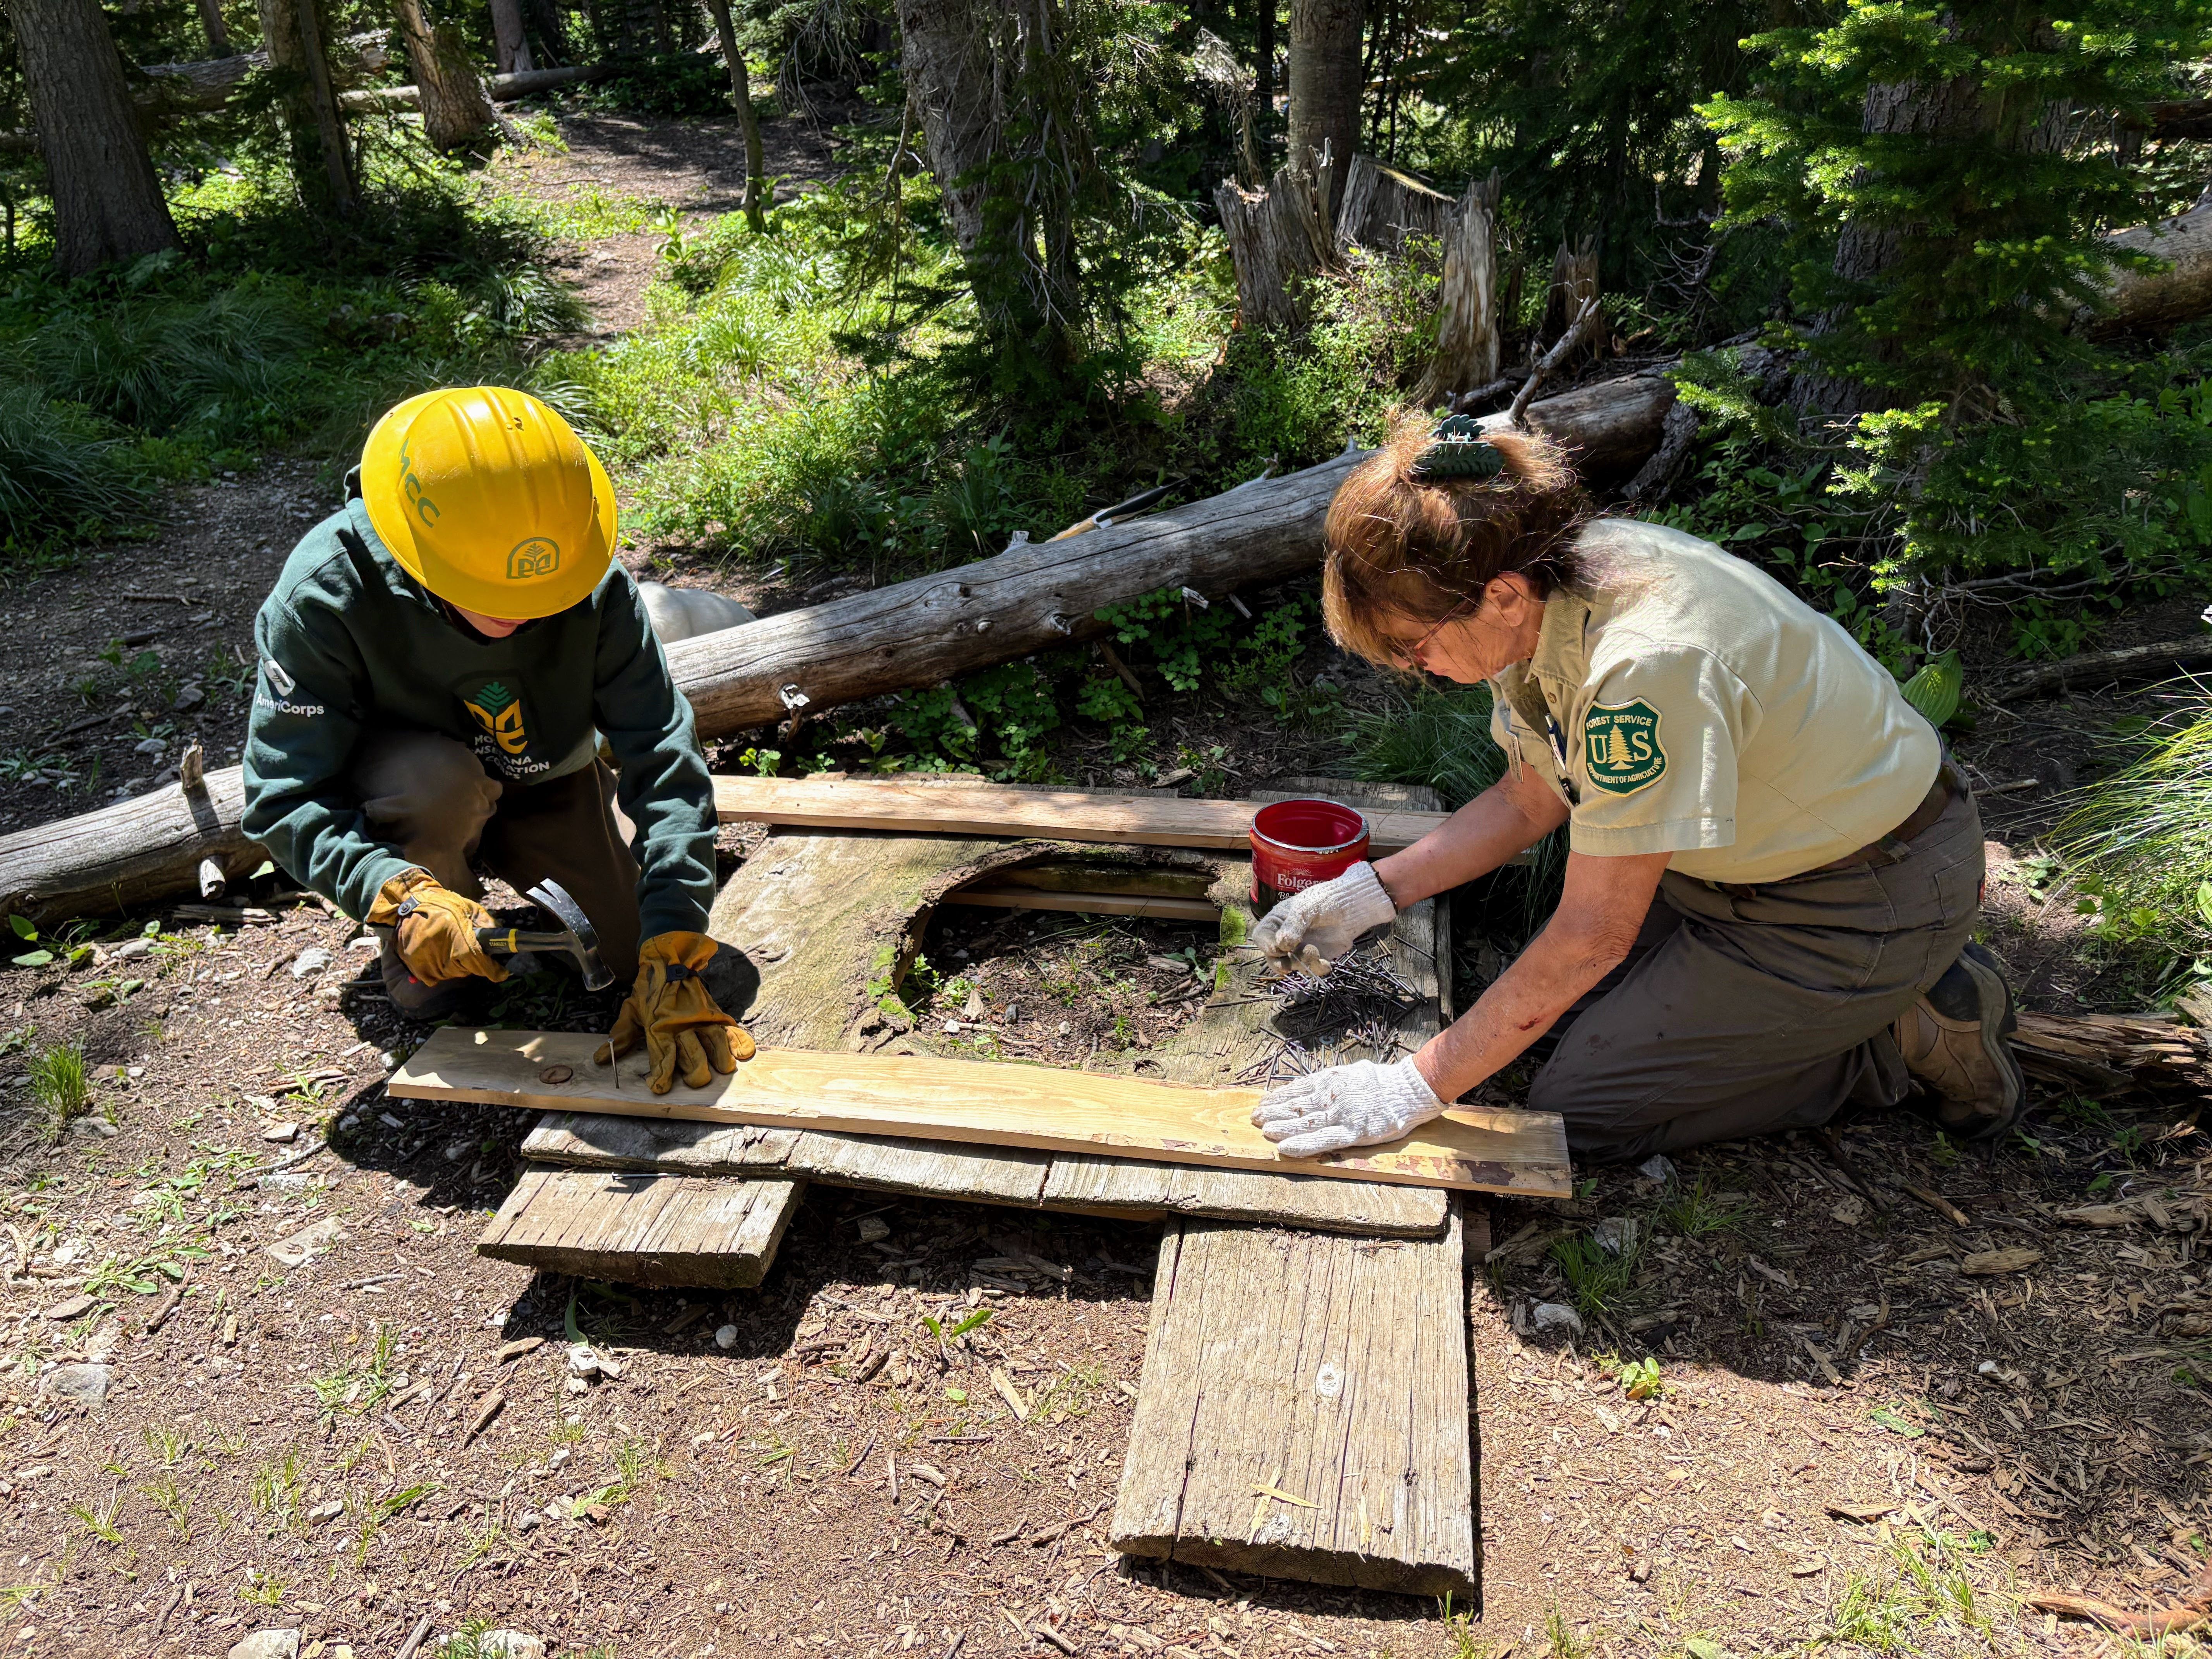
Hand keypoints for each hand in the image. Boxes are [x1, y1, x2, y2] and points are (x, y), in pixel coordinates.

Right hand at [365, 868, 506, 984]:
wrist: (412, 898)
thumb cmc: (445, 903)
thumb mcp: (471, 908)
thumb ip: (487, 924)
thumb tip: (502, 941)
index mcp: (457, 937)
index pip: (479, 964)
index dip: (493, 971)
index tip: (501, 973)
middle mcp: (440, 951)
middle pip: (464, 971)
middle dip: (471, 965)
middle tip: (469, 953)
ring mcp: (423, 958)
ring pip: (448, 975)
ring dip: (454, 968)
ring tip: (451, 951)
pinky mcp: (410, 961)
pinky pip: (430, 978)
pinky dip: (438, 971)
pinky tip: (439, 958)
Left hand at [596, 931, 757, 1093]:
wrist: (669, 958)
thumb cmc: (649, 989)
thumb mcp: (631, 1011)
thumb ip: (621, 1037)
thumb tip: (601, 1060)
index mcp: (660, 1028)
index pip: (663, 1058)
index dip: (662, 1076)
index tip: (660, 1088)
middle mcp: (682, 1026)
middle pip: (693, 1057)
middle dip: (696, 1074)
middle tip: (696, 1081)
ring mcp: (701, 1019)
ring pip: (715, 1043)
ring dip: (720, 1059)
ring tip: (723, 1070)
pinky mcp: (715, 1012)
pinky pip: (730, 1029)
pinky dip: (739, 1042)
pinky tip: (744, 1054)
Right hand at [1247, 861, 1395, 975]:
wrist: (1354, 907)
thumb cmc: (1326, 900)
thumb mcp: (1306, 908)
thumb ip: (1293, 926)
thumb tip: (1281, 945)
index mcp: (1278, 921)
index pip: (1261, 936)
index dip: (1266, 945)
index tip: (1278, 949)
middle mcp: (1286, 937)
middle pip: (1272, 957)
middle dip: (1280, 964)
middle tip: (1287, 967)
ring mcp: (1300, 949)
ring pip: (1292, 966)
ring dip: (1303, 964)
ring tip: (1316, 953)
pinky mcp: (1316, 958)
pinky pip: (1311, 970)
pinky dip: (1317, 970)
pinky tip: (1326, 964)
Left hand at [1252, 1057, 1443, 1157]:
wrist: (1410, 1089)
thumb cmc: (1382, 1082)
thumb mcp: (1352, 1073)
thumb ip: (1331, 1081)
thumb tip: (1311, 1084)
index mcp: (1331, 1080)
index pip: (1297, 1089)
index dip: (1278, 1097)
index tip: (1263, 1103)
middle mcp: (1332, 1096)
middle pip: (1296, 1105)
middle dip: (1274, 1112)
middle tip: (1255, 1118)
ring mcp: (1342, 1114)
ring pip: (1304, 1122)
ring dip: (1282, 1127)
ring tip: (1264, 1131)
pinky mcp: (1353, 1132)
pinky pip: (1323, 1140)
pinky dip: (1302, 1144)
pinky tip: (1285, 1148)